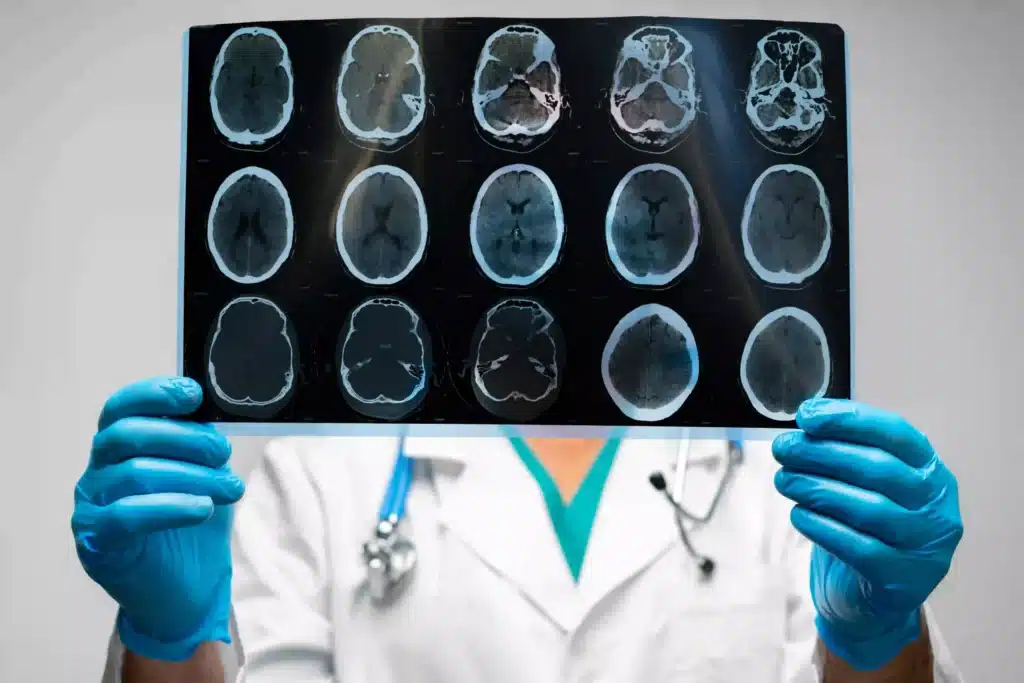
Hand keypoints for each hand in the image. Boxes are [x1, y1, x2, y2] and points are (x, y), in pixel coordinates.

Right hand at [72, 377, 243, 661]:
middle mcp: (99, 471)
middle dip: (183, 438)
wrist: (186, 590)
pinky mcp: (96, 542)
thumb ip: (203, 446)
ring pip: (133, 473)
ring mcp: (91, 506)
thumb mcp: (206, 476)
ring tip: (228, 488)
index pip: (122, 407)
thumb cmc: (191, 525)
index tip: (193, 395)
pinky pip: (124, 515)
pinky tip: (201, 508)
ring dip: (190, 476)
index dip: (154, 394)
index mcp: (121, 447)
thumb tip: (218, 417)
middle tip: (222, 452)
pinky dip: (169, 506)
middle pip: (128, 435)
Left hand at [771, 399, 962, 670]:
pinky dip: (823, 527)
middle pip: (880, 469)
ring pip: (870, 508)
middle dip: (823, 453)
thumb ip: (844, 451)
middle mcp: (937, 507)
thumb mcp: (862, 486)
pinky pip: (860, 548)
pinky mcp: (904, 580)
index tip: (806, 415)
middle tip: (783, 448)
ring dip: (818, 488)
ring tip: (783, 480)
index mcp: (930, 472)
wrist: (867, 600)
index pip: (895, 433)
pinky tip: (798, 514)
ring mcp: (926, 546)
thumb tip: (808, 418)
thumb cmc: (863, 529)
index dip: (850, 420)